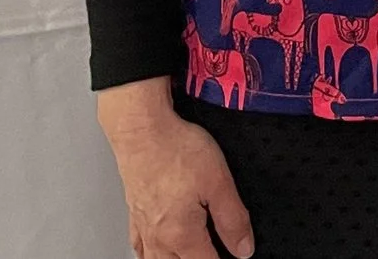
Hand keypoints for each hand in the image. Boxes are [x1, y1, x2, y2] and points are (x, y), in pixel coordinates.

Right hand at [96, 79, 255, 258]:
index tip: (236, 256)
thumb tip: (243, 248)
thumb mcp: (219, 182)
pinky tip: (155, 249)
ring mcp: (142, 226)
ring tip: (191, 253)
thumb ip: (232, 218)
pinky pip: (139, 246)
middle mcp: (158, 237)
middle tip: (215, 251)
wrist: (141, 130)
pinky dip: (149, 253)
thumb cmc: (177, 150)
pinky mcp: (133, 212)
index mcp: (181, 235)